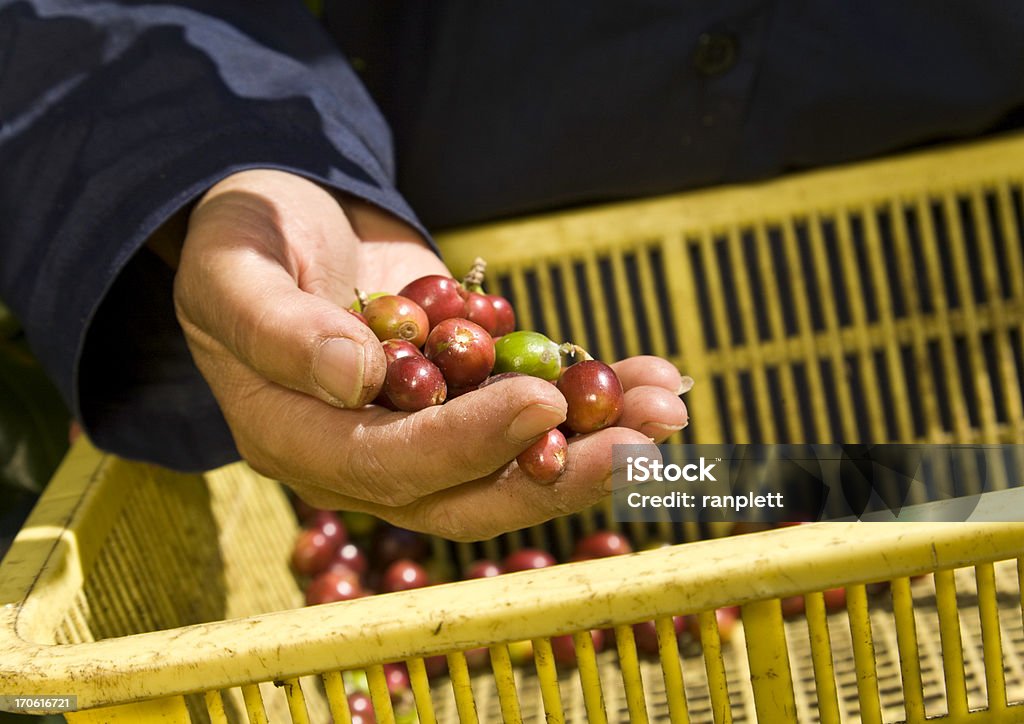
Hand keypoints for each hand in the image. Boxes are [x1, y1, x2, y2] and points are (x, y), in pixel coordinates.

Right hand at [174, 170, 686, 539]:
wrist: (283, 221)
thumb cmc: (240, 241)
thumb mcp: (233, 271)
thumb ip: (277, 329)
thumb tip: (355, 377)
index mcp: (297, 439)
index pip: (388, 464)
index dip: (467, 444)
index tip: (539, 401)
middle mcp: (365, 454)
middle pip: (467, 493)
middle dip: (558, 474)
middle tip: (642, 447)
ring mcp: (420, 429)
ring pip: (513, 461)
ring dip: (594, 443)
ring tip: (667, 411)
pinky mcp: (463, 395)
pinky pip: (531, 408)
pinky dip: (592, 396)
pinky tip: (650, 379)